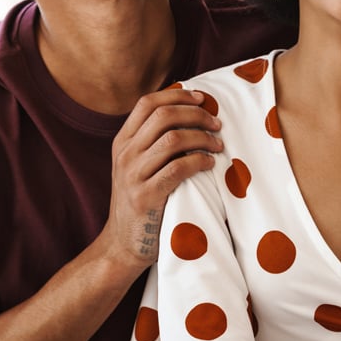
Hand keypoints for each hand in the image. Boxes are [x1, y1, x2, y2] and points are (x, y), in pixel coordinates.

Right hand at [102, 87, 221, 272]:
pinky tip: (210, 163)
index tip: (201, 98)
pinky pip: (177, 168)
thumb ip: (153, 141)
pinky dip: (199, 160)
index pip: (147, 103)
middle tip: (217, 123)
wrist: (122, 245)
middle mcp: (124, 154)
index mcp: (122, 142)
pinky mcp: (145, 197)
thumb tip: (192, 113)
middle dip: (196, 114)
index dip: (177, 95)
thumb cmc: (140, 201)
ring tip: (218, 145)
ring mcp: (133, 175)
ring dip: (202, 137)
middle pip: (163, 115)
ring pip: (173, 139)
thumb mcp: (136, 166)